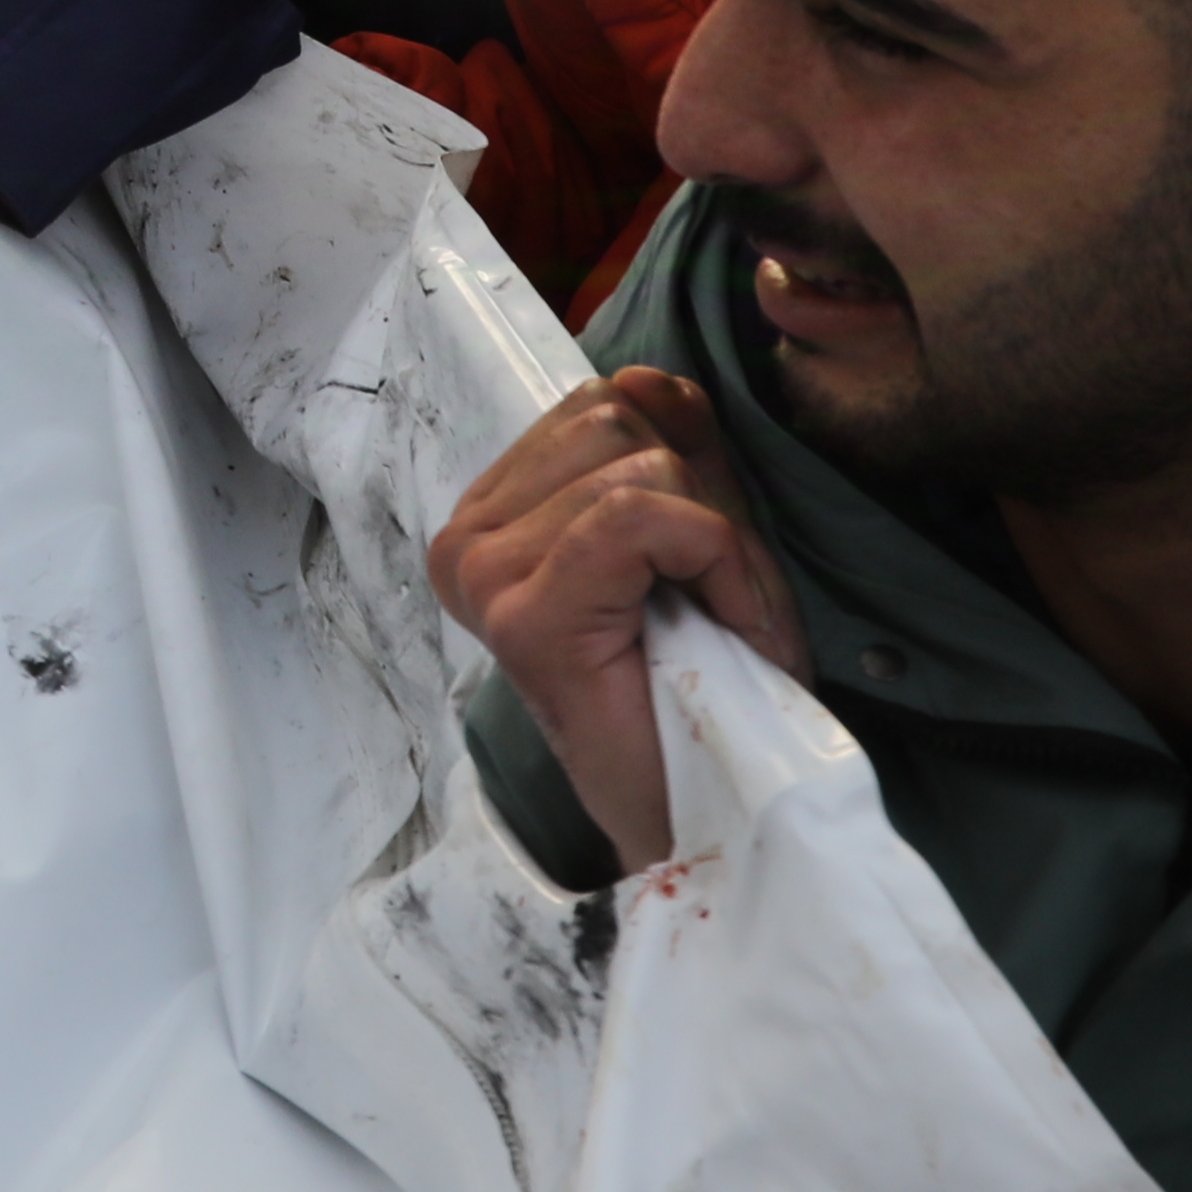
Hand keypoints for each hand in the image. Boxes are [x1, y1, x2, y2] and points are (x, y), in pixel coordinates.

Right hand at [426, 367, 804, 873]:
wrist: (706, 813)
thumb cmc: (703, 688)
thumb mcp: (698, 537)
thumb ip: (674, 451)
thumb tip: (653, 378)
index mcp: (493, 514)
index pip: (602, 400)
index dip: (689, 463)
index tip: (704, 562)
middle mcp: (466, 539)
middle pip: (620, 417)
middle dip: (704, 499)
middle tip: (714, 597)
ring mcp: (484, 576)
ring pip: (639, 463)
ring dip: (719, 542)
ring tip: (716, 621)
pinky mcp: (526, 614)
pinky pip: (641, 516)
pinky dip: (717, 561)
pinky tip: (725, 626)